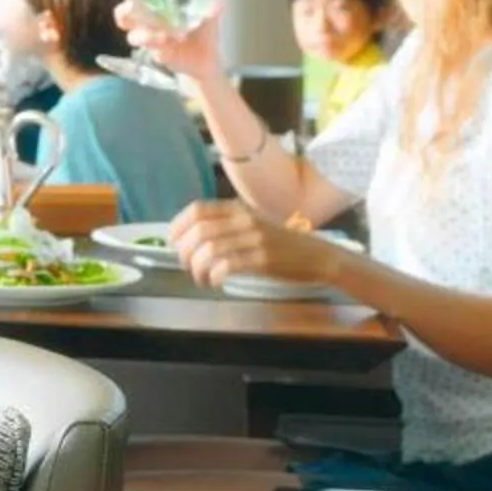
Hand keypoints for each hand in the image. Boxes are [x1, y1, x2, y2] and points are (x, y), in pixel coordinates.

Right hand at [117, 0, 226, 83]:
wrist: (207, 59)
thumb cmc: (201, 32)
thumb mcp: (207, 17)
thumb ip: (210, 9)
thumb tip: (218, 2)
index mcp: (155, 8)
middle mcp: (147, 23)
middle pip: (123, 16)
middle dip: (126, 12)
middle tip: (136, 9)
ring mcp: (151, 40)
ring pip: (134, 36)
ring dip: (147, 35)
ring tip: (165, 36)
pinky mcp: (159, 56)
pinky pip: (155, 53)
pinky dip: (162, 51)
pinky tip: (171, 49)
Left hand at [169, 199, 338, 289]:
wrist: (319, 256)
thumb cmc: (282, 243)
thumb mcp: (253, 224)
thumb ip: (226, 225)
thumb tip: (191, 238)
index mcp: (239, 209)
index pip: (198, 210)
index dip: (178, 225)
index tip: (172, 241)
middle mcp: (245, 220)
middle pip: (199, 232)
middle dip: (185, 252)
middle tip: (186, 266)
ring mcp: (254, 238)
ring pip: (210, 250)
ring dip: (197, 268)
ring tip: (201, 278)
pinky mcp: (263, 259)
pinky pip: (227, 265)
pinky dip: (214, 275)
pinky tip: (215, 281)